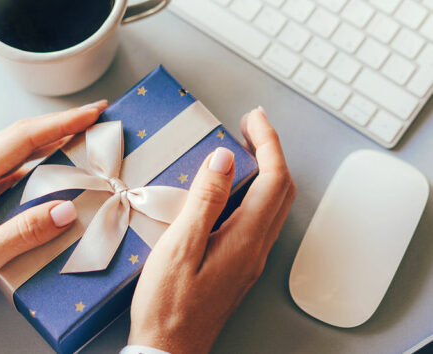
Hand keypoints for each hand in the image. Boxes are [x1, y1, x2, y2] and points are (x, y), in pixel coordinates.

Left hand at [0, 100, 107, 314]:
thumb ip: (21, 234)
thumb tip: (66, 209)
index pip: (22, 139)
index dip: (61, 123)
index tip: (91, 113)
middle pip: (20, 135)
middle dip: (60, 122)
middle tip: (93, 115)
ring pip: (16, 148)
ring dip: (50, 137)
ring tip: (80, 133)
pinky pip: (11, 168)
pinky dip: (38, 159)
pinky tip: (52, 165)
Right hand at [128, 108, 295, 353]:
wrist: (169, 349)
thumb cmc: (168, 305)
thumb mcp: (180, 247)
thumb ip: (205, 201)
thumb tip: (224, 159)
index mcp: (245, 239)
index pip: (273, 179)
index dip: (268, 143)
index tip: (253, 118)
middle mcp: (256, 247)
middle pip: (282, 189)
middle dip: (272, 150)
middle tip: (251, 126)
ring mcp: (251, 258)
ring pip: (274, 204)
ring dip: (267, 170)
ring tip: (246, 148)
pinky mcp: (240, 264)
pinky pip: (260, 218)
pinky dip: (256, 191)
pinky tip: (235, 187)